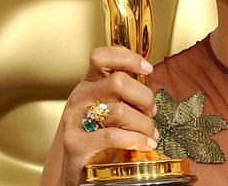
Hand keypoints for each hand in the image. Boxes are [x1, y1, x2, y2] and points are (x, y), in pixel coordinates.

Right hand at [56, 46, 157, 185]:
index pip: (101, 57)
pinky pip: (113, 135)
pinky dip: (136, 139)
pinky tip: (145, 144)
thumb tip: (152, 93)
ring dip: (144, 124)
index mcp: (89, 84)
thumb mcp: (109, 109)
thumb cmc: (99, 136)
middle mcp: (80, 97)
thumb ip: (125, 96)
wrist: (77, 171)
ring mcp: (75, 120)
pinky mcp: (75, 143)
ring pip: (120, 110)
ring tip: (150, 133)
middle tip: (152, 112)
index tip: (148, 69)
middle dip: (144, 97)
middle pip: (118, 82)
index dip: (128, 58)